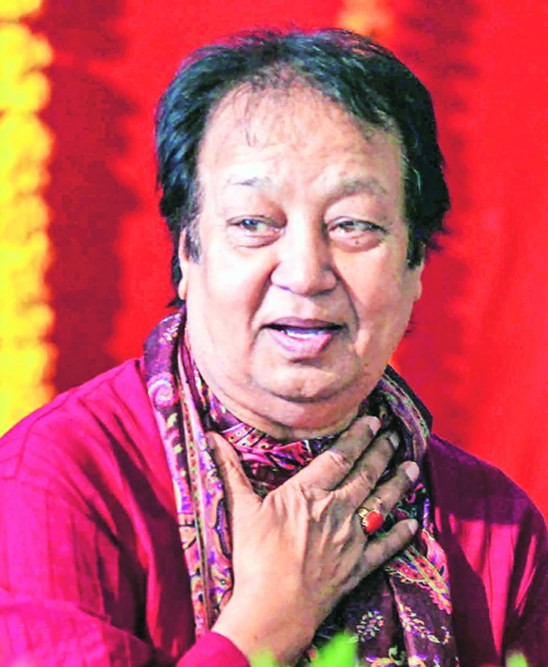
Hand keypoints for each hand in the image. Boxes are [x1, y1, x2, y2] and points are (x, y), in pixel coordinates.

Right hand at [209, 416, 418, 664]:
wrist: (275, 608)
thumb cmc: (255, 557)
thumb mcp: (240, 509)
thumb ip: (230, 470)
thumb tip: (210, 436)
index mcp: (309, 493)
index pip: (339, 457)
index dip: (358, 436)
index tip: (373, 421)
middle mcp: (336, 510)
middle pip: (365, 475)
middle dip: (381, 453)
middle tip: (396, 437)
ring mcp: (350, 539)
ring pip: (380, 504)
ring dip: (397, 484)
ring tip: (412, 467)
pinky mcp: (357, 566)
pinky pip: (385, 547)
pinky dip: (400, 535)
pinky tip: (413, 524)